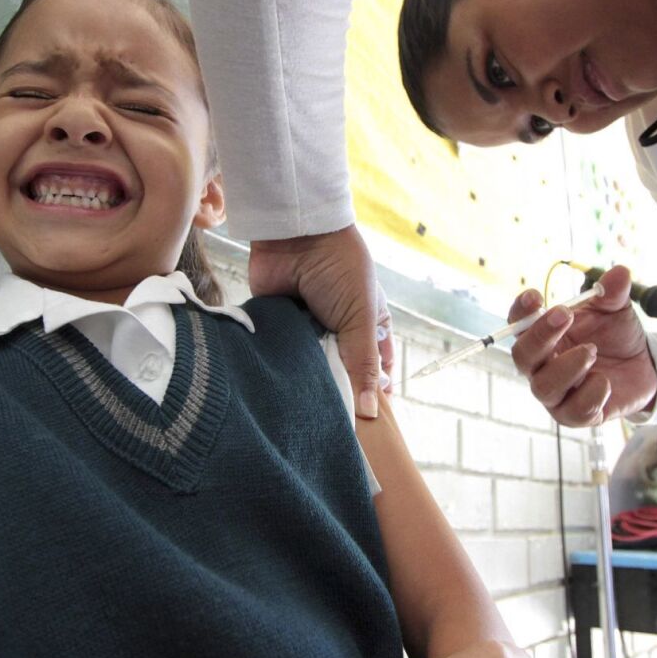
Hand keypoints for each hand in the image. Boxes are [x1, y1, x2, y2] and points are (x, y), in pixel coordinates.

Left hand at [250, 225, 392, 416]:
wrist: (295, 234)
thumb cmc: (340, 268)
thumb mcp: (361, 317)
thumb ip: (364, 364)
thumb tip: (371, 412)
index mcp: (368, 324)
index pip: (376, 367)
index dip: (374, 392)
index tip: (368, 423)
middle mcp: (339, 329)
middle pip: (341, 372)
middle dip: (338, 390)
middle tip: (333, 421)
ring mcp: (308, 329)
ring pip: (311, 368)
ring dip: (309, 380)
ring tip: (307, 408)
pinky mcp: (279, 327)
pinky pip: (283, 356)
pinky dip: (284, 366)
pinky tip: (282, 386)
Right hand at [508, 265, 656, 426]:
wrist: (644, 366)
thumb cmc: (617, 335)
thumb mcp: (617, 309)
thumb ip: (613, 293)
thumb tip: (619, 272)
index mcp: (544, 335)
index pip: (518, 324)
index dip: (520, 311)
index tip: (535, 296)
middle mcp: (542, 365)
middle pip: (523, 356)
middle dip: (541, 336)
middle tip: (564, 315)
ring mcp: (557, 393)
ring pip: (544, 387)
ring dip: (566, 367)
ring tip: (592, 351)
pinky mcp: (577, 414)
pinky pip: (573, 412)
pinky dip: (588, 395)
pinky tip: (605, 381)